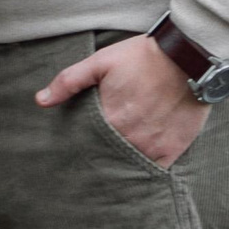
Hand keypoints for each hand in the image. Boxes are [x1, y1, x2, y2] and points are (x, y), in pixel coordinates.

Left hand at [36, 36, 210, 169]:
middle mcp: (130, 137)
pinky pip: (155, 171)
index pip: (86, 143)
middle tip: (89, 164)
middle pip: (106, 158)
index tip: (72, 152)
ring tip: (109, 167)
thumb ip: (69, 81)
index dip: (79, 147)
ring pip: (129, 167)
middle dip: (97, 160)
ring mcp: (152, 146)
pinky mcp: (173, 149)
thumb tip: (40, 100)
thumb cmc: (142, 57)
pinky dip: (144, 171)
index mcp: (109, 119)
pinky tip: (135, 169)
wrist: (188, 57)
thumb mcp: (101, 62)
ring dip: (119, 166)